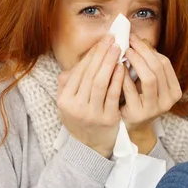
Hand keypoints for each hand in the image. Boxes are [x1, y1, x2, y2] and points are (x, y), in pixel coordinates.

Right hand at [57, 35, 123, 158]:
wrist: (89, 147)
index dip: (91, 55)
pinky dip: (117, 80)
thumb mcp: (68, 102)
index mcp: (64, 99)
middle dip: (101, 54)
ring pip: (100, 83)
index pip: (79, 72)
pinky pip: (112, 95)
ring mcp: (91, 114)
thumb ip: (70, 82)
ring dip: (109, 63)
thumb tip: (81, 61)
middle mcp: (75, 106)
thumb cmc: (80, 119)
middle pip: (89, 74)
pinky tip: (122, 68)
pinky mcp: (107, 120)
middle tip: (112, 39)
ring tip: (118, 49)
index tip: (102, 41)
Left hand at [121, 33, 181, 134]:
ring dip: (136, 61)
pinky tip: (116, 67)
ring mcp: (154, 109)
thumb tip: (140, 38)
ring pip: (149, 78)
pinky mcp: (139, 114)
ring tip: (124, 51)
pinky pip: (131, 90)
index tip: (135, 38)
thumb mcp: (146, 82)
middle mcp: (168, 101)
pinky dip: (124, 76)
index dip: (149, 48)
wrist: (130, 127)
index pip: (164, 63)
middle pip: (158, 68)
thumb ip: (147, 64)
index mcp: (174, 91)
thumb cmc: (137, 99)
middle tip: (128, 41)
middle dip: (142, 51)